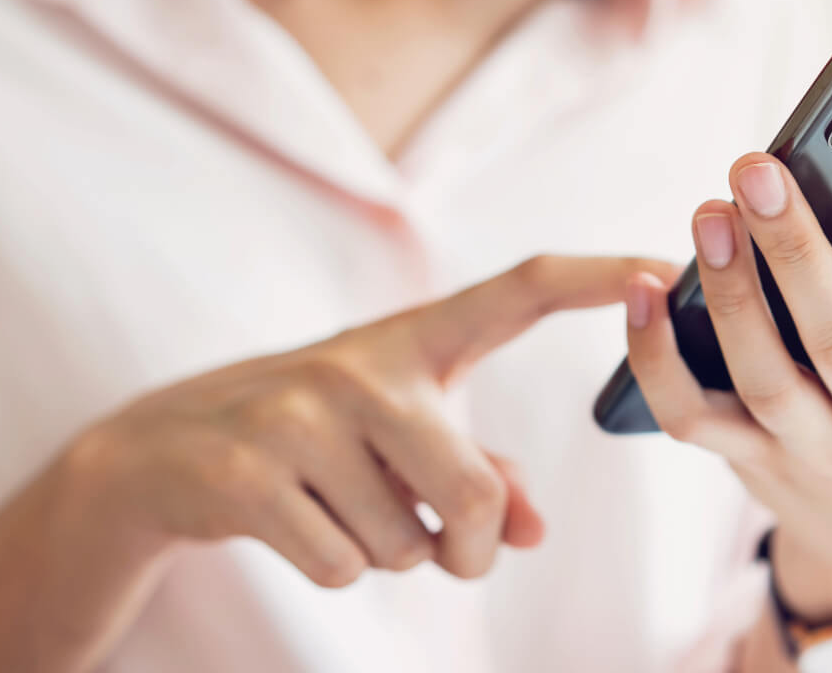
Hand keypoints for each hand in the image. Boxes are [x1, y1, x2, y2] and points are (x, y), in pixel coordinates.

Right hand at [68, 254, 677, 587]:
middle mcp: (362, 366)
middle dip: (471, 548)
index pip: (519, 290)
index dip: (596, 276)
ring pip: (408, 544)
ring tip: (338, 505)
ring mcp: (300, 415)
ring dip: (389, 554)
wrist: (162, 452)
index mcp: (411, 342)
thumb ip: (476, 471)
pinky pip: (344, 566)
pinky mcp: (250, 472)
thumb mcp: (395, 438)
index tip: (669, 264)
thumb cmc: (311, 439)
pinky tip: (293, 521)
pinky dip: (334, 567)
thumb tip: (531, 530)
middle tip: (442, 544)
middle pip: (475, 492)